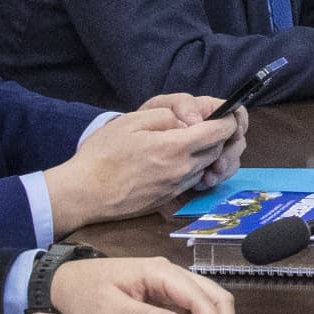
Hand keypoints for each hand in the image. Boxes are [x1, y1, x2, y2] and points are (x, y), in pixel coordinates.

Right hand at [43, 101, 243, 230]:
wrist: (85, 193)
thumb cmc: (103, 155)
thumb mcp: (130, 122)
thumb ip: (164, 117)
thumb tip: (184, 121)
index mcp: (176, 147)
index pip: (219, 132)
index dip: (228, 120)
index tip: (225, 114)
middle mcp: (183, 170)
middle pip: (217, 150)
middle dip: (217, 137)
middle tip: (204, 125)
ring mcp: (176, 187)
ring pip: (206, 167)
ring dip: (205, 153)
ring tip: (186, 142)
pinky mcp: (168, 199)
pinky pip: (192, 181)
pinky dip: (192, 168)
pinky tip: (174, 161)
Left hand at [45, 255, 235, 313]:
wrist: (63, 282)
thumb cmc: (83, 292)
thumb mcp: (108, 309)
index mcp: (159, 272)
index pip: (199, 296)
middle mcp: (170, 275)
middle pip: (213, 294)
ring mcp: (169, 285)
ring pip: (206, 301)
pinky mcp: (163, 297)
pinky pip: (190, 310)